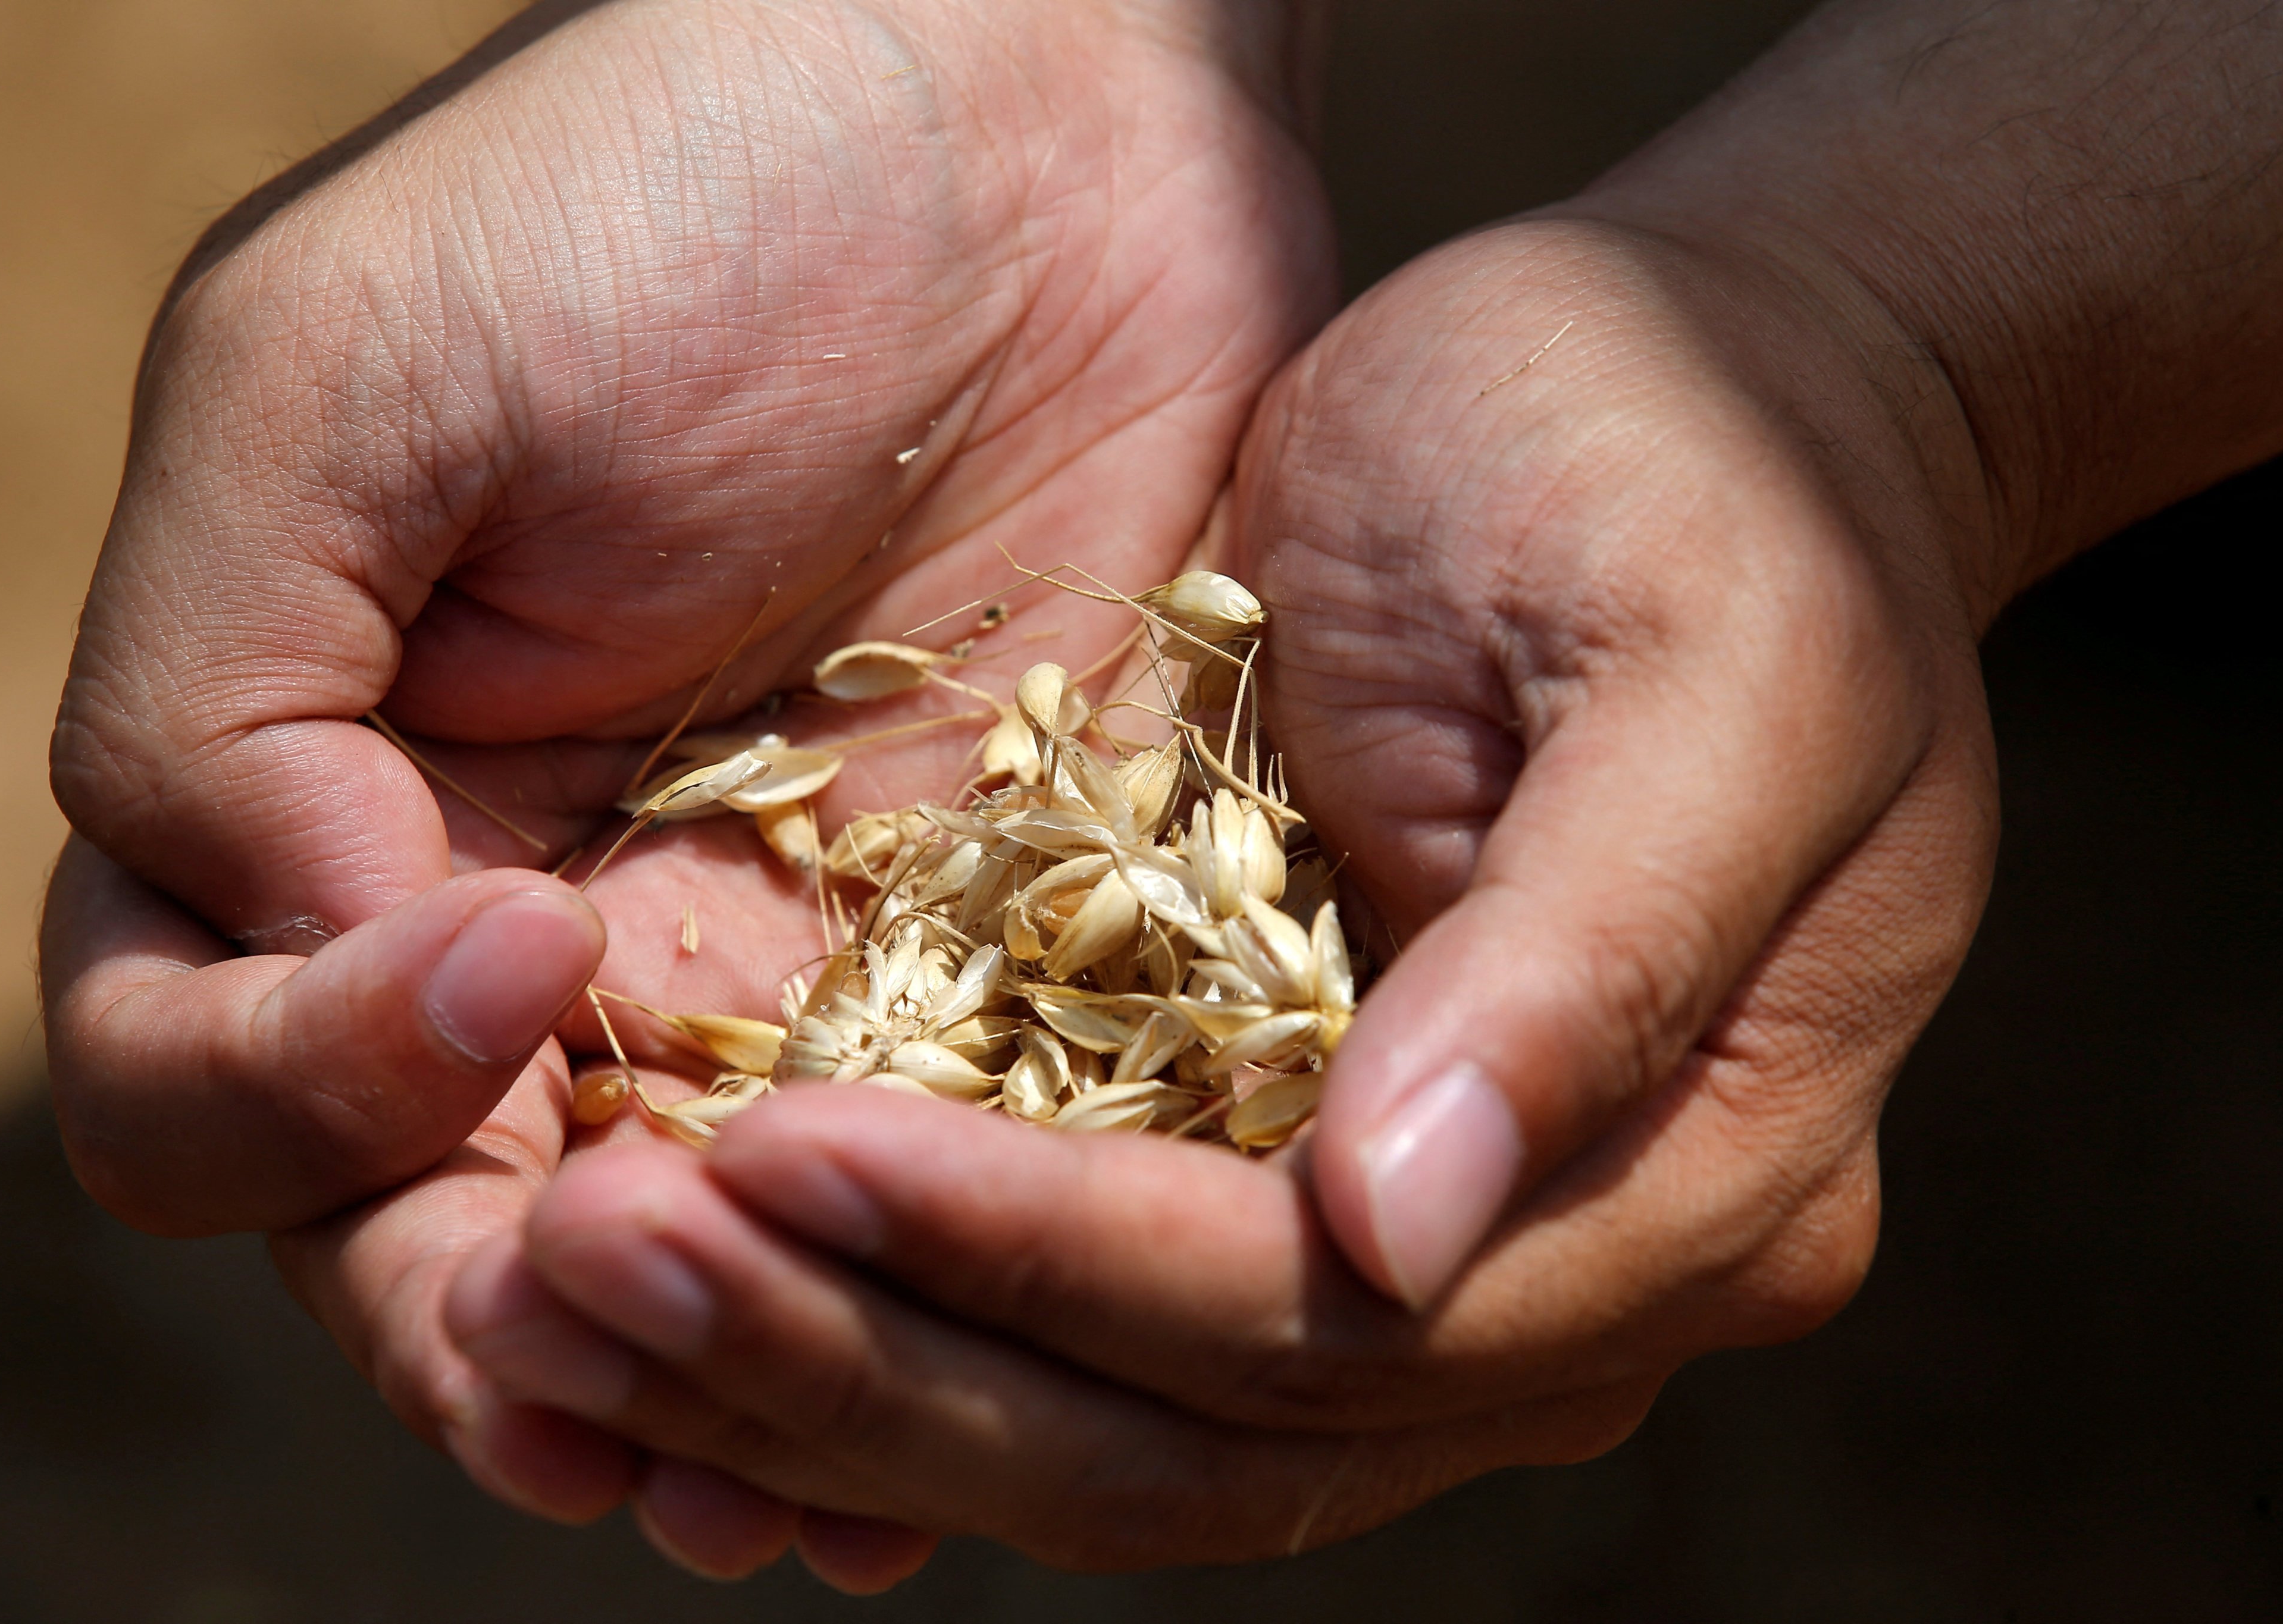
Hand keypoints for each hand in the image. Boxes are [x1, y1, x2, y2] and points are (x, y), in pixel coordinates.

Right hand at [41, 0, 1329, 1582]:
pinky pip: (921, 1195)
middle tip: (608, 1413)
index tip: (519, 957)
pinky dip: (923, 1309)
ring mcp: (765, 963)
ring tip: (786, 1504)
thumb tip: (301, 956)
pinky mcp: (979, 961)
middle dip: (509, 1342)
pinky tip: (971, 1388)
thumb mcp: (346, 386)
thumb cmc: (668, 188)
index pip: (218, 1078)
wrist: (1032, 114)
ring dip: (719, 1399)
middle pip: (436, 1236)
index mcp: (332, 803)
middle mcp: (529, 919)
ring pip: (688, 1271)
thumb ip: (227, 692)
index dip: (312, 1096)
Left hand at [441, 210, 2000, 1567]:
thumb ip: (1589, 961)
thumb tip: (1400, 1239)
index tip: (790, 1153)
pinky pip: (1052, 1302)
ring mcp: (1402, 1247)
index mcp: (1699, 1189)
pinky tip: (683, 1243)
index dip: (1061, 1264)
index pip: (1331, 1329)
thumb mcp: (1709, 672)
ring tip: (573, 1278)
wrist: (1689, 398)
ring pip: (1095, 1419)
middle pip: (1187, 1438)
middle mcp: (1544, 1280)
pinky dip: (869, 1300)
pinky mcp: (1264, 1153)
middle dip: (883, 1363)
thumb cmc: (1703, 483)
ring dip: (829, 1366)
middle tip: (592, 1265)